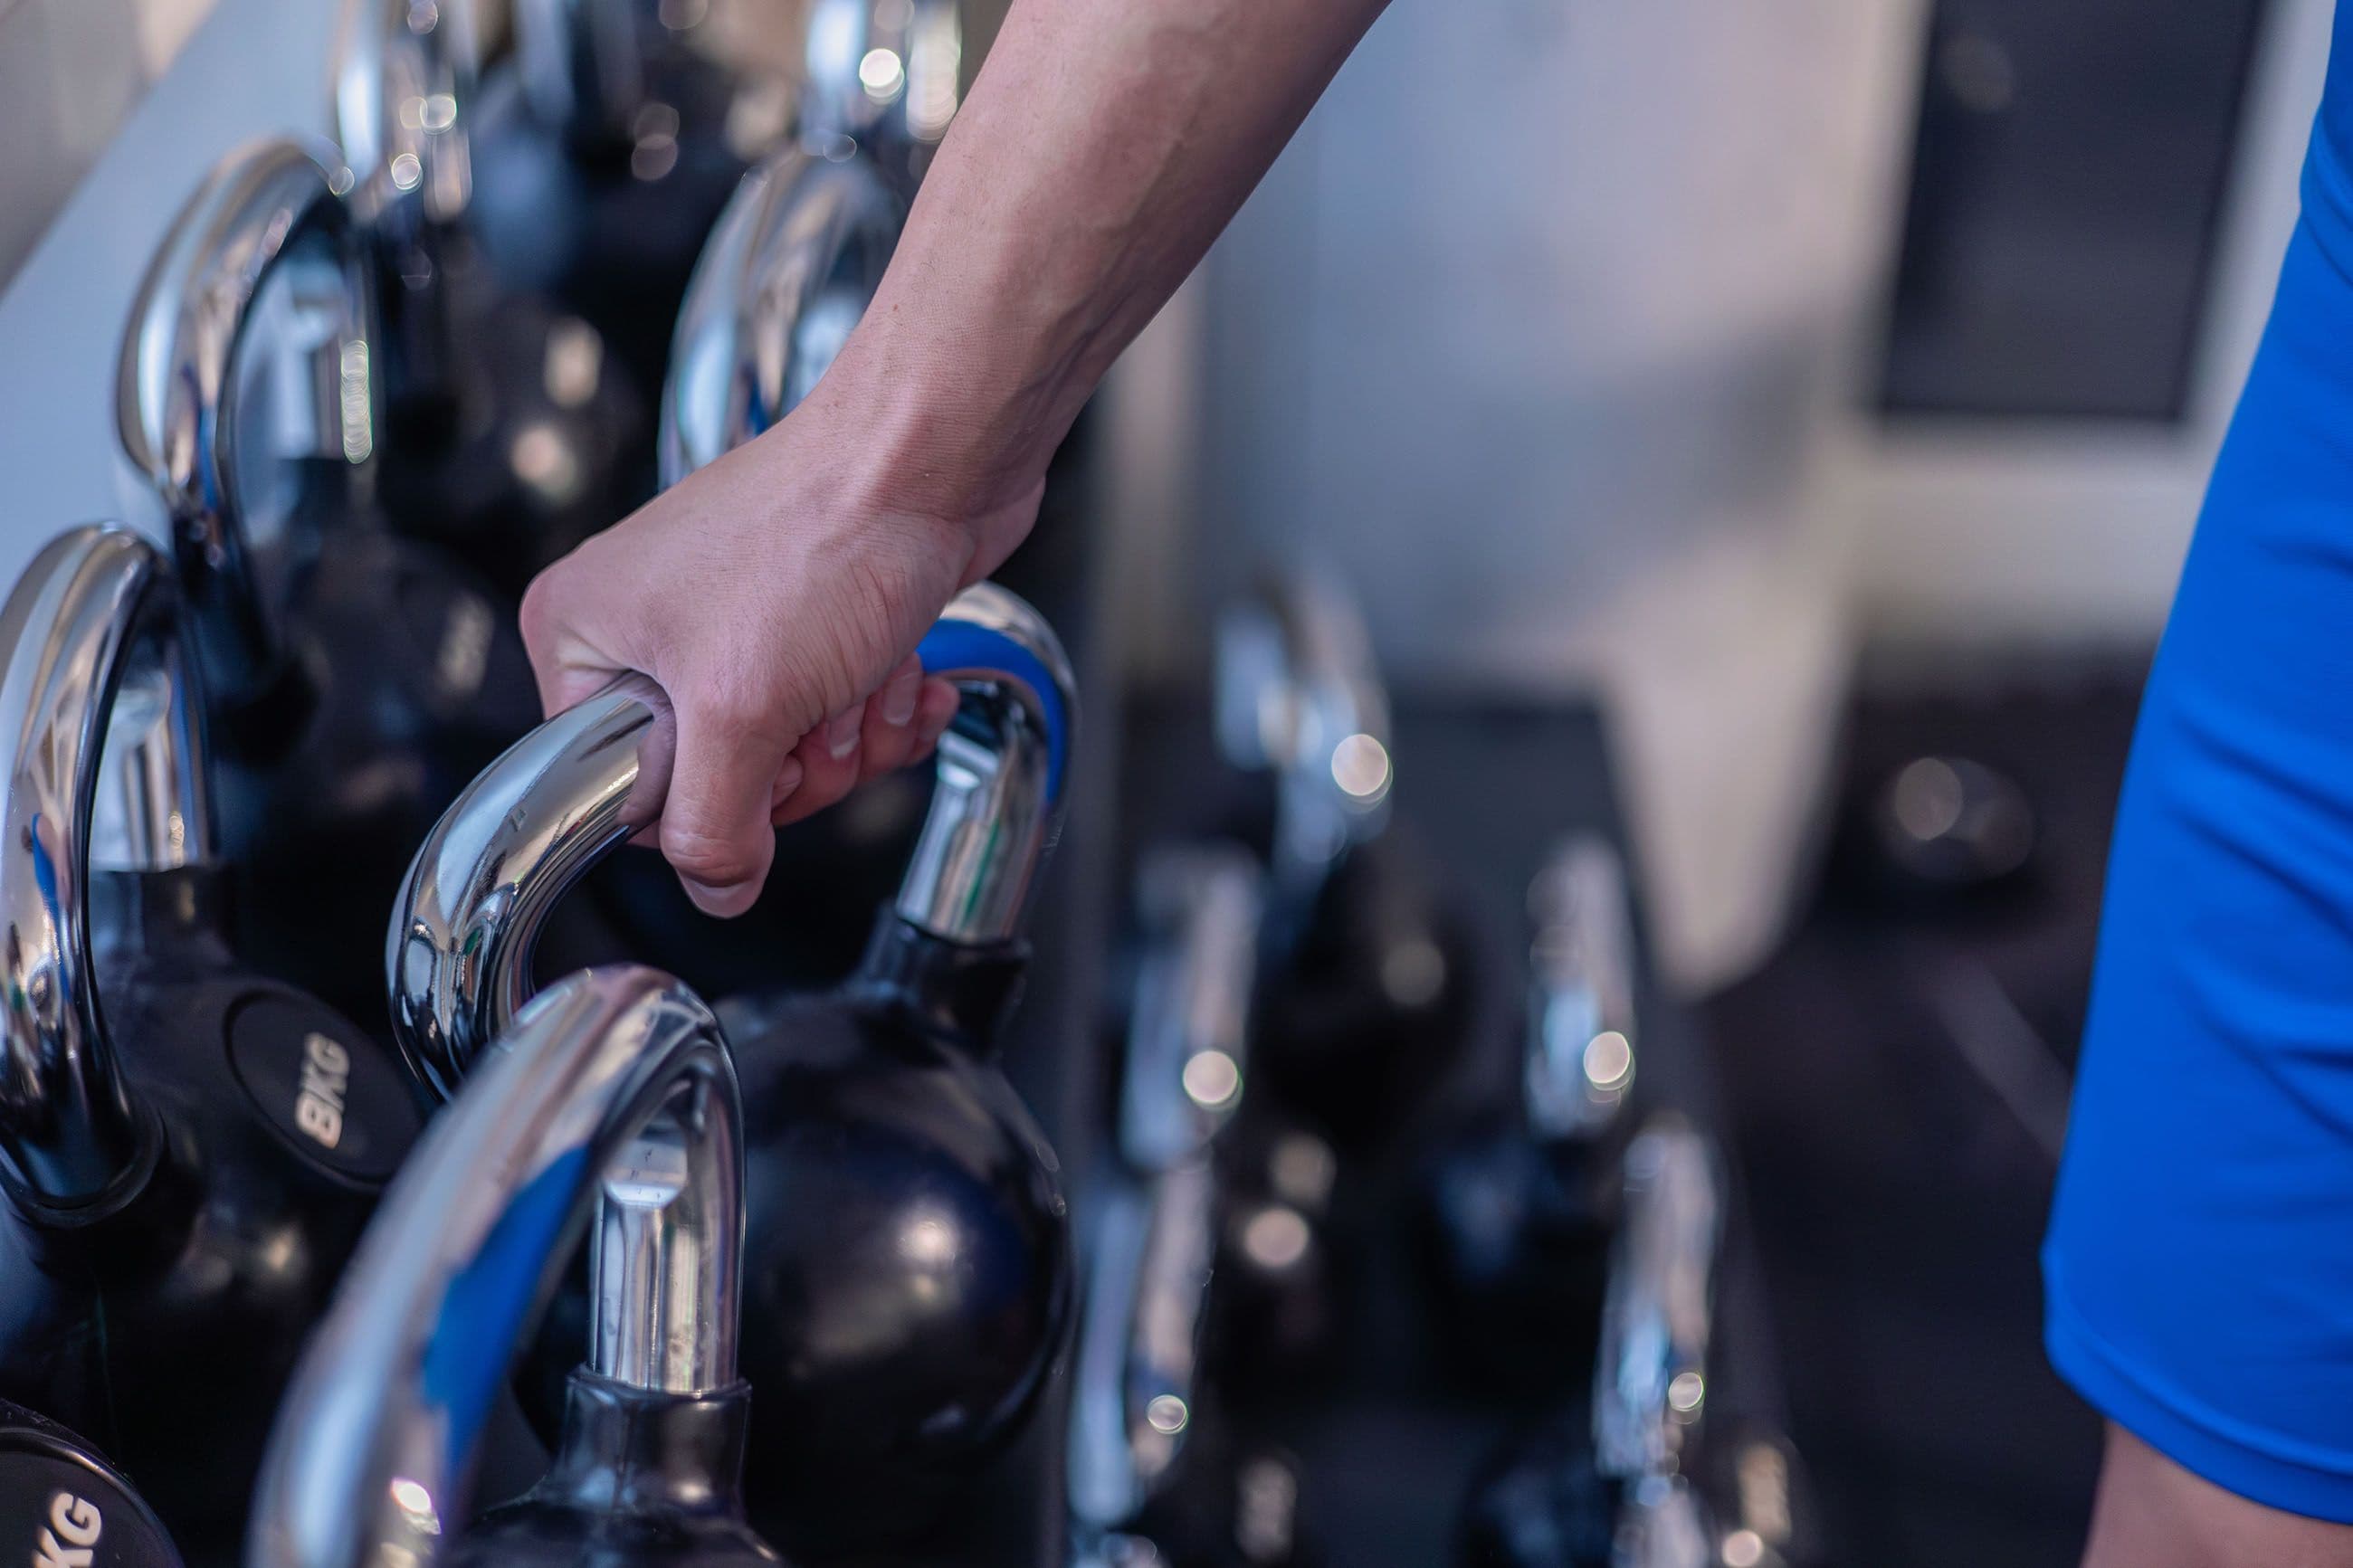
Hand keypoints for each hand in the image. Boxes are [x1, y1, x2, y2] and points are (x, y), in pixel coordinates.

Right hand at [518, 380, 1039, 916]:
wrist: (936, 458)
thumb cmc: (827, 531)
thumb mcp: (743, 710)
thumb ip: (715, 825)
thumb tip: (714, 889)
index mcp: (586, 635)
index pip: (622, 788)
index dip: (708, 798)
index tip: (757, 760)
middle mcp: (649, 626)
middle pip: (719, 781)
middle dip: (800, 763)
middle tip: (822, 710)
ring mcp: (735, 624)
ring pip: (791, 755)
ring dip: (854, 732)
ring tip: (867, 673)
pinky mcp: (813, 624)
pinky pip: (841, 715)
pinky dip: (886, 704)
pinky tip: (908, 669)